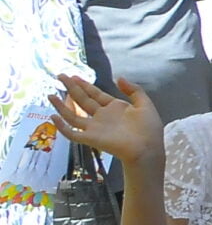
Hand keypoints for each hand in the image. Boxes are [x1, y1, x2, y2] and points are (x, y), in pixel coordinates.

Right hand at [50, 75, 164, 168]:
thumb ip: (133, 90)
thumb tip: (118, 77)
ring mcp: (94, 127)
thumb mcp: (145, 104)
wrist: (147, 148)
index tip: (74, 76)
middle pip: (83, 100)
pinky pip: (72, 133)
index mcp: (115, 108)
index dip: (85, 85)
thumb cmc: (149, 128)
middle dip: (71, 88)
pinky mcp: (90, 138)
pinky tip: (53, 117)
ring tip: (50, 95)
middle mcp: (102, 116)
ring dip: (61, 105)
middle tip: (60, 76)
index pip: (95, 94)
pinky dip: (62, 126)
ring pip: (73, 115)